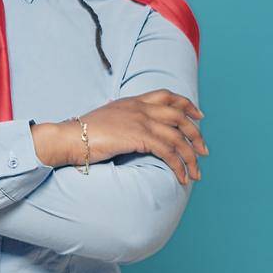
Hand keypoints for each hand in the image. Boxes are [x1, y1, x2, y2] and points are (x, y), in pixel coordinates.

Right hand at [31, 89, 206, 183]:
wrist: (69, 137)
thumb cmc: (82, 134)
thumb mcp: (107, 119)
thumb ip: (123, 119)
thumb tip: (133, 131)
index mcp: (132, 101)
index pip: (167, 96)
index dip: (186, 105)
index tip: (198, 116)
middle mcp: (139, 108)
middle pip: (179, 116)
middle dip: (196, 134)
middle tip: (204, 151)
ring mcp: (140, 121)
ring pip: (178, 137)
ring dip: (191, 156)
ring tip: (196, 173)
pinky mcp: (139, 137)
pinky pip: (169, 152)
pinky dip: (179, 166)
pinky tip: (181, 177)